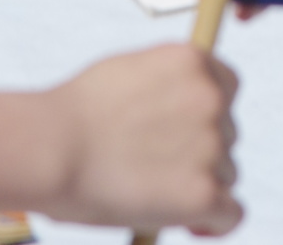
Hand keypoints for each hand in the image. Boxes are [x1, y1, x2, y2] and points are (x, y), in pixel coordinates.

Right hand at [46, 45, 240, 233]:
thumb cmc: (74, 115)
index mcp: (192, 60)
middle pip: (227, 135)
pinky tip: (188, 223)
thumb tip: (178, 111)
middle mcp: (210, 97)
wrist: (52, 148)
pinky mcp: (205, 192)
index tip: (185, 135)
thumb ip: (165, 87)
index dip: (206, 115)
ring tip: (151, 191)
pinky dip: (212, 223)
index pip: (226, 89)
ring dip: (199, 185)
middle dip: (199, 153)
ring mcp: (212, 144)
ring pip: (225, 175)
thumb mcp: (129, 73)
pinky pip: (230, 215)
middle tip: (156, 169)